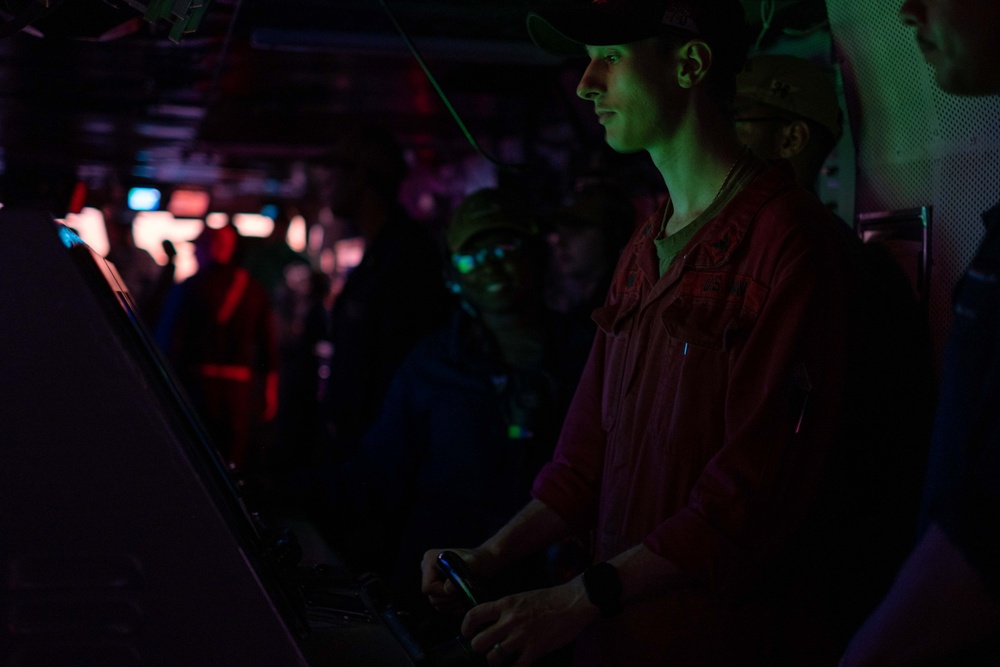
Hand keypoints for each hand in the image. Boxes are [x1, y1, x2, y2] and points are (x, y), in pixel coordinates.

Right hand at [421, 547, 483, 612]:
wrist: (484, 563)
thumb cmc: (479, 560)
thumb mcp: (473, 562)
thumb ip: (459, 573)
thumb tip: (448, 589)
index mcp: (430, 560)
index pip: (428, 586)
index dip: (442, 592)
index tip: (458, 590)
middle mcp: (428, 571)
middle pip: (432, 597)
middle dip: (450, 599)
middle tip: (465, 595)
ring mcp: (432, 581)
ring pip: (438, 604)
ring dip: (454, 604)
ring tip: (467, 597)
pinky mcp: (438, 591)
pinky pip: (442, 607)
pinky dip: (455, 607)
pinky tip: (465, 601)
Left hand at [461, 579, 597, 666]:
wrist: (573, 602)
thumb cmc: (550, 598)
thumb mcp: (522, 597)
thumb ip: (507, 610)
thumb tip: (494, 624)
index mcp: (506, 604)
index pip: (474, 615)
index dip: (466, 627)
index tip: (466, 633)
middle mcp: (510, 620)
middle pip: (479, 642)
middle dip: (480, 648)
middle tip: (486, 648)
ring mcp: (522, 636)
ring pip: (494, 658)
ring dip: (495, 661)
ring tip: (501, 659)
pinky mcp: (535, 649)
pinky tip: (517, 665)